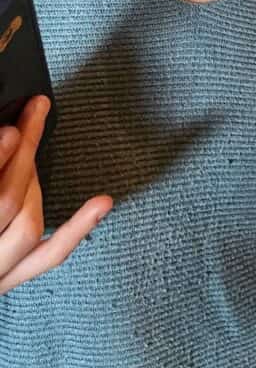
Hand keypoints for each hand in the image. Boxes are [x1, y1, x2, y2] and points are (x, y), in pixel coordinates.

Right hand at [0, 96, 111, 294]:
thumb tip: (4, 136)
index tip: (10, 130)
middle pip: (5, 203)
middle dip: (22, 155)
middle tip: (29, 118)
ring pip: (28, 225)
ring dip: (34, 178)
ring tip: (31, 143)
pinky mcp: (4, 282)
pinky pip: (46, 257)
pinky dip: (77, 228)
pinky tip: (102, 202)